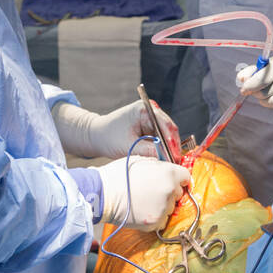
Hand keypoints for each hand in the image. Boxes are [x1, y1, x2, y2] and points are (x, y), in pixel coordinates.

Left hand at [52, 99, 180, 159]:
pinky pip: (161, 139)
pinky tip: (163, 159)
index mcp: (144, 109)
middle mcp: (150, 111)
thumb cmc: (108, 137)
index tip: (175, 157)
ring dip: (168, 148)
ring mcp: (151, 119)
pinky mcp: (149, 127)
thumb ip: (149, 151)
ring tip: (170, 163)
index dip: (172, 142)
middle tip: (175, 163)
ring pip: (167, 135)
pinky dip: (162, 148)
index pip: (166, 125)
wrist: (97, 136)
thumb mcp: (129, 146)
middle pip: (169, 130)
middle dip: (172, 147)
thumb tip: (167, 159)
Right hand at [96, 157, 190, 230]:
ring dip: (162, 205)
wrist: (103, 194)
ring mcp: (164, 208)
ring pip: (170, 207)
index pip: (185, 177)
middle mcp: (170, 190)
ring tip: (144, 200)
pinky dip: (154, 216)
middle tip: (153, 190)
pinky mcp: (155, 222)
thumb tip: (166, 170)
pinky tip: (142, 210)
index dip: (178, 178)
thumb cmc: (118, 175)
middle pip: (179, 193)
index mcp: (169, 173)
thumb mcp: (141, 160)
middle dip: (169, 192)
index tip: (173, 181)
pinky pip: (161, 219)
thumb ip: (159, 166)